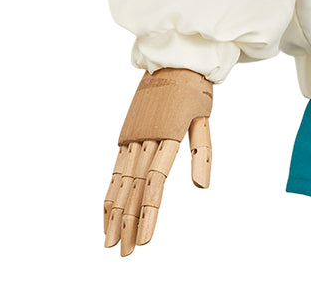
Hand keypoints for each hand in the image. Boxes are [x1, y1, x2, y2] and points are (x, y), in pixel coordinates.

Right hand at [103, 67, 213, 255]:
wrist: (173, 58)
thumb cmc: (195, 88)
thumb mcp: (204, 116)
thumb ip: (202, 152)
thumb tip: (202, 186)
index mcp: (167, 135)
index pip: (156, 181)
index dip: (150, 212)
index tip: (145, 238)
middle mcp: (145, 138)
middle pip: (134, 188)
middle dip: (128, 222)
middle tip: (124, 253)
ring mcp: (132, 136)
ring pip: (121, 181)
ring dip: (114, 213)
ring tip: (109, 241)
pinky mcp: (126, 134)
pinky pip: (116, 168)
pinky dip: (110, 191)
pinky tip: (106, 211)